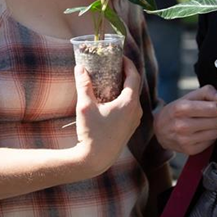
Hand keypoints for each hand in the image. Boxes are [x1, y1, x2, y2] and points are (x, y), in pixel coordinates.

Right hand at [73, 57, 142, 175]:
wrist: (95, 160)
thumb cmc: (91, 133)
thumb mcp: (85, 106)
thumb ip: (83, 84)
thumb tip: (79, 67)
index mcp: (129, 103)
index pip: (134, 76)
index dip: (128, 63)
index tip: (119, 56)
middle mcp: (136, 111)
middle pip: (134, 86)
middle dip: (124, 74)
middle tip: (112, 65)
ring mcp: (134, 121)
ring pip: (132, 98)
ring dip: (124, 87)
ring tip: (110, 80)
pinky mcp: (129, 129)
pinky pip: (130, 108)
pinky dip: (123, 99)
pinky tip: (110, 99)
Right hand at [154, 85, 216, 154]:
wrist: (159, 130)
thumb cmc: (176, 111)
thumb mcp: (187, 97)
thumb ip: (206, 92)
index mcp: (181, 108)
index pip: (213, 108)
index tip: (216, 107)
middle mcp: (182, 125)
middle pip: (216, 121)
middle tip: (211, 116)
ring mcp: (185, 140)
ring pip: (215, 132)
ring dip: (214, 128)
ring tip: (205, 124)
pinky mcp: (190, 150)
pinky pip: (211, 142)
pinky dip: (209, 137)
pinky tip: (200, 133)